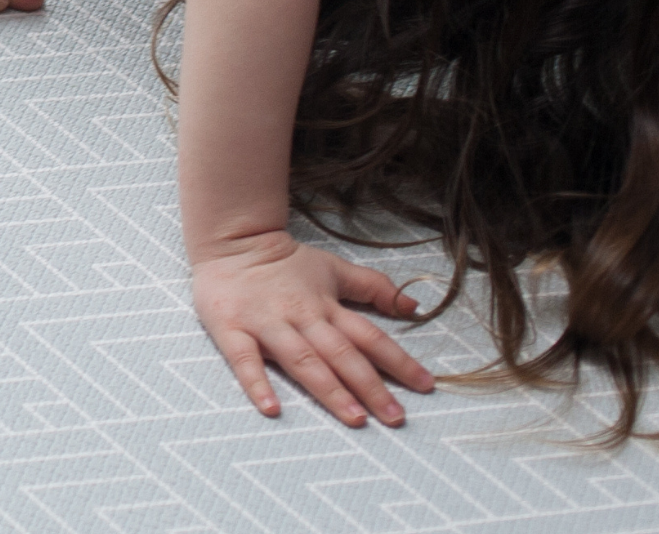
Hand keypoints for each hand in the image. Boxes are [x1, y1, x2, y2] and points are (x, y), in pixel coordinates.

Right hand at [191, 230, 433, 425]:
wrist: (233, 240)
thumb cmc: (286, 262)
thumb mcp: (334, 268)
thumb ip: (373, 287)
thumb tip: (414, 306)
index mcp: (326, 305)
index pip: (369, 336)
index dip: (398, 360)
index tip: (425, 385)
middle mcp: (302, 316)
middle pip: (341, 353)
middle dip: (371, 386)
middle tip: (396, 416)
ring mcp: (268, 324)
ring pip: (303, 360)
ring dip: (330, 389)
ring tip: (354, 418)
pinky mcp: (233, 329)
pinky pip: (245, 360)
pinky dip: (258, 384)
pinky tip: (272, 408)